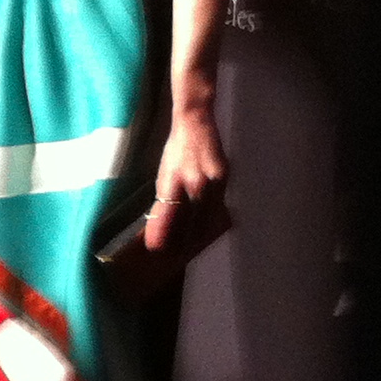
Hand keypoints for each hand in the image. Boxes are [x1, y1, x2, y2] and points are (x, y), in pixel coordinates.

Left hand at [143, 103, 230, 256]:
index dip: (162, 233)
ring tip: (190, 248)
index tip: (155, 249)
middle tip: (173, 256)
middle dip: (181, 241)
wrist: (195, 124)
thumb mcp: (164, 173)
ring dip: (199, 234)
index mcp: (173, 180)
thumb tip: (159, 222)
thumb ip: (165, 197)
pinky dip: (213, 219)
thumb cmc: (176, 150)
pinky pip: (219, 205)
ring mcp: (212, 181)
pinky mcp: (225, 178)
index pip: (167, 214)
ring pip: (206, 216)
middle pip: (189, 221)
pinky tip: (209, 230)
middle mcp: (193, 182)